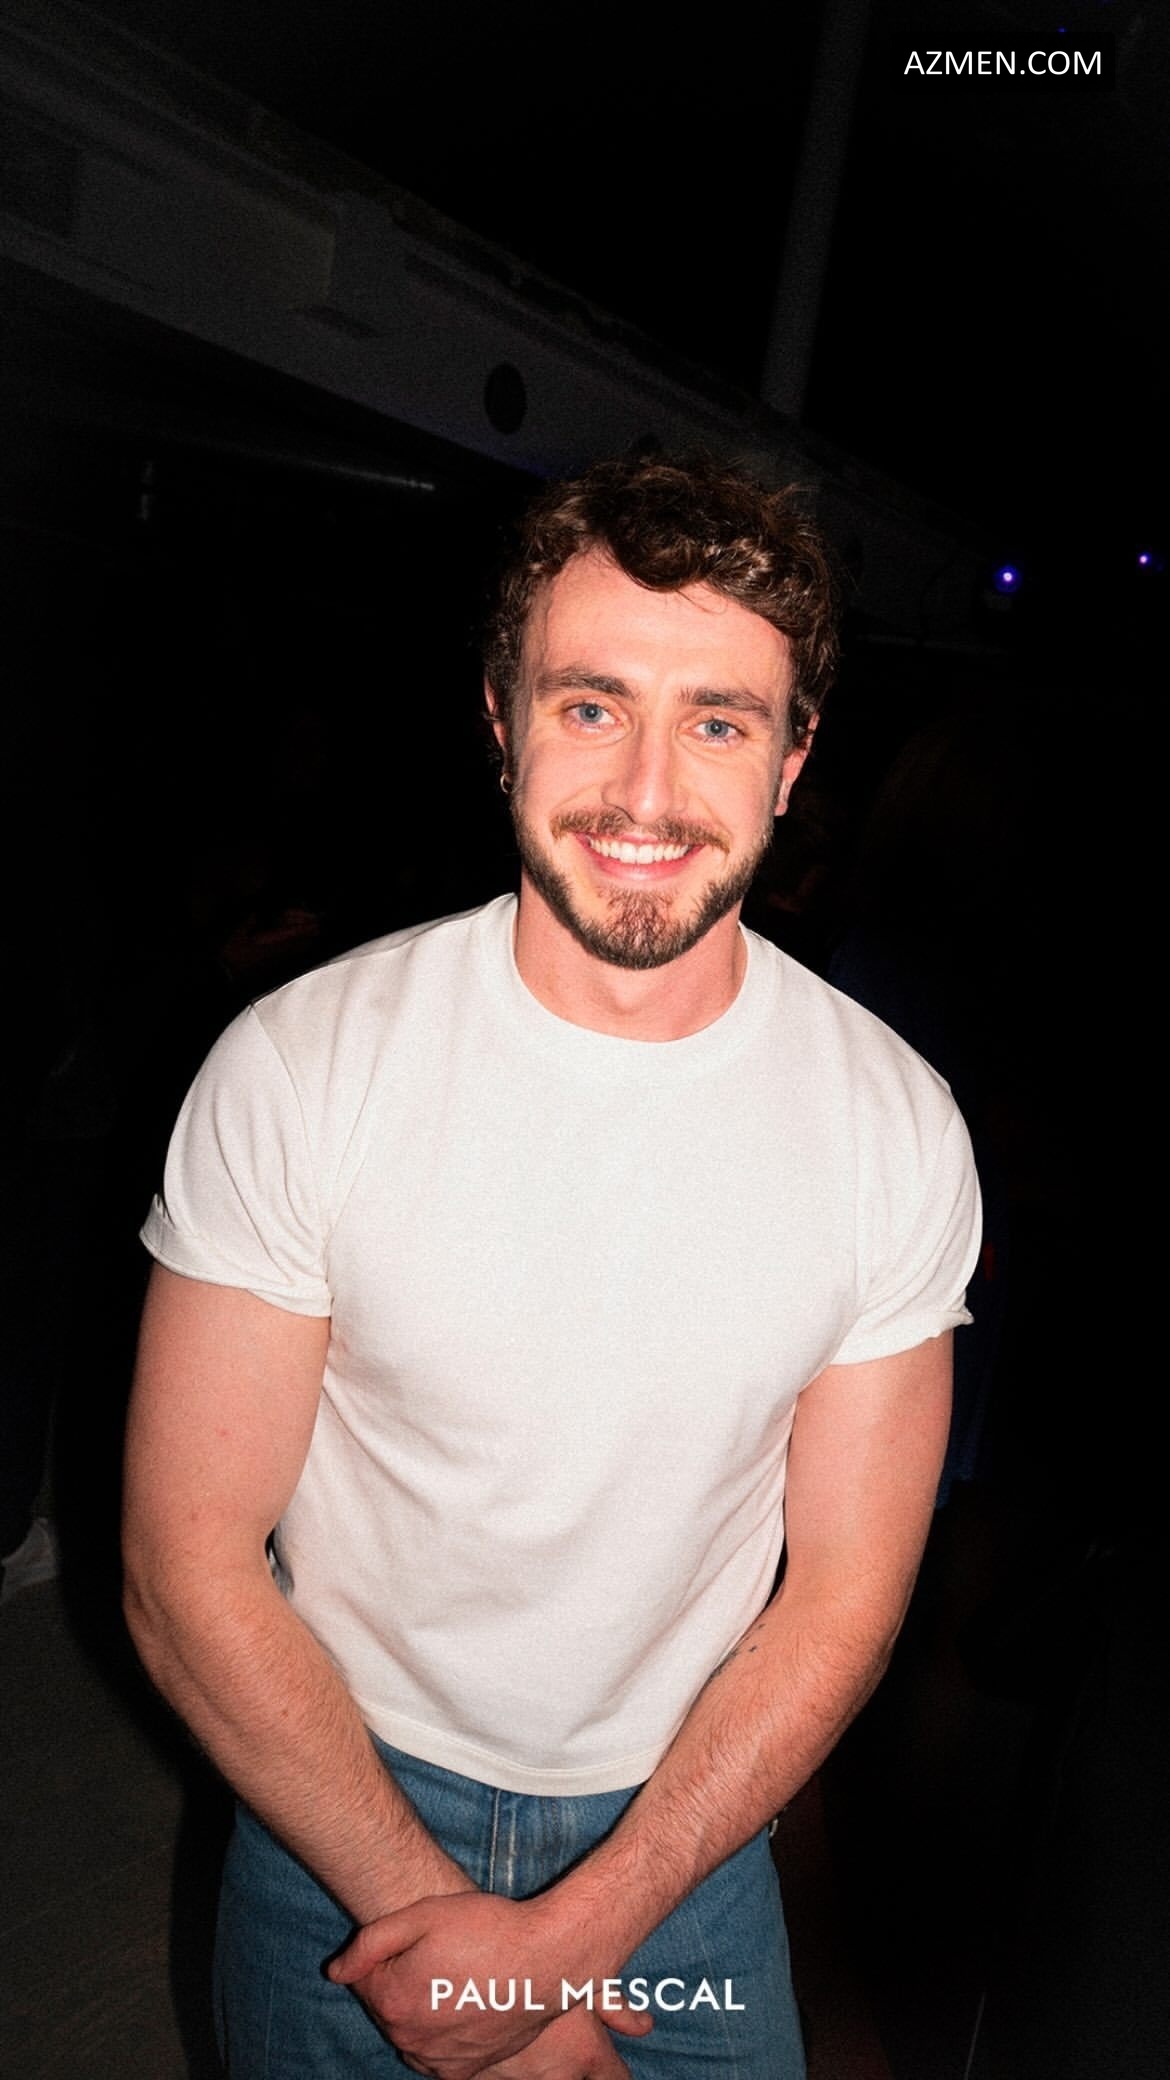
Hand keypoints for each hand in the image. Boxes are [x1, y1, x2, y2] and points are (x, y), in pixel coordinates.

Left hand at [329, 1891, 650, 2077]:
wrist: (547, 1961)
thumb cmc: (487, 1930)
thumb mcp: (423, 1915)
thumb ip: (370, 1943)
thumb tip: (334, 1972)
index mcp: (393, 2000)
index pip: (365, 1978)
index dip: (390, 1952)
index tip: (420, 1938)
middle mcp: (409, 2039)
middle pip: (385, 2006)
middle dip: (401, 1980)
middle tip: (440, 1953)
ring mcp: (436, 2060)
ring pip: (408, 2031)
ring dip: (418, 2007)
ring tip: (454, 1976)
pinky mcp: (462, 2071)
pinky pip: (432, 2054)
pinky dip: (436, 2033)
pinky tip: (460, 2004)